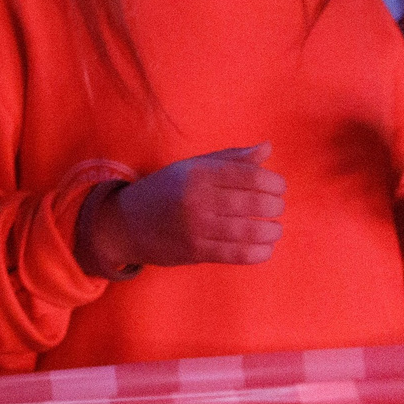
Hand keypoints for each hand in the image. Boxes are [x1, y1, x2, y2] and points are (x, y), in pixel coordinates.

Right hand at [82, 144, 283, 270]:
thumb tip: (268, 149)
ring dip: (272, 231)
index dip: (275, 183)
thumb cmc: (165, 191)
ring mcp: (196, 227)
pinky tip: (264, 246)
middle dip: (276, 206)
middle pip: (256, 204)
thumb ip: (231, 158)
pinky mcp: (196, 251)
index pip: (251, 176)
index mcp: (197, 173)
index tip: (278, 187)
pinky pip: (240, 254)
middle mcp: (197, 198)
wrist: (125, 224)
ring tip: (274, 229)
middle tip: (276, 208)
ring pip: (252, 231)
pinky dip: (261, 252)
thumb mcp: (192, 167)